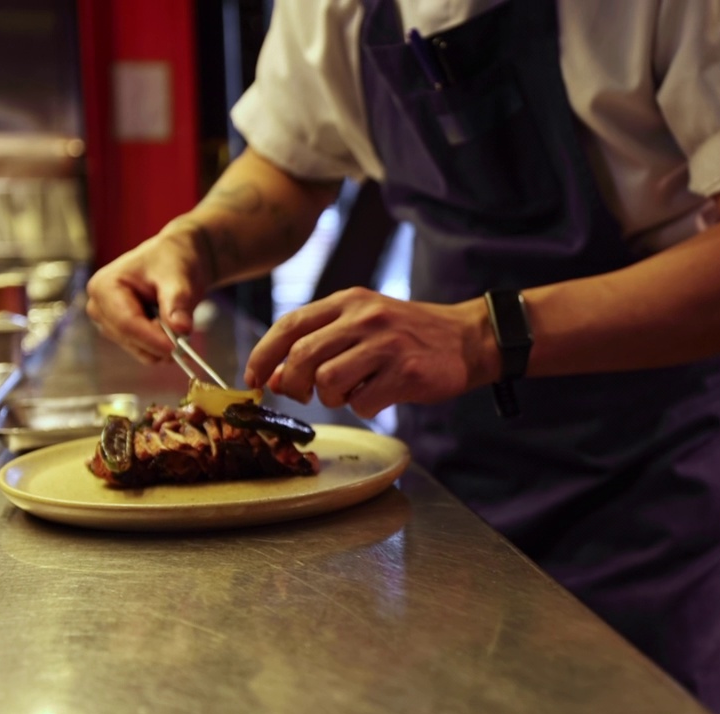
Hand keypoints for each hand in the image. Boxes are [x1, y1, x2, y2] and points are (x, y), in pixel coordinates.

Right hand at [86, 230, 207, 363]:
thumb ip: (178, 302)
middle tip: (187, 339)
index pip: (126, 322)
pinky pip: (142, 350)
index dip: (151, 339)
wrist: (174, 261)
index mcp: (105, 286)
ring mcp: (107, 322)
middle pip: (128, 338)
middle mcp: (99, 306)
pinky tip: (174, 333)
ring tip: (181, 325)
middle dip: (159, 343)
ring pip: (136, 348)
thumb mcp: (178, 277)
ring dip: (161, 346)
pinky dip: (160, 348)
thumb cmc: (172, 261)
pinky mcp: (120, 333)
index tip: (176, 348)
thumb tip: (182, 328)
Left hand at [244, 287, 497, 418]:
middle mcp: (365, 317)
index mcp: (348, 301)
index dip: (263, 355)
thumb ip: (321, 343)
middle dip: (293, 384)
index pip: (290, 324)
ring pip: (328, 382)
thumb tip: (276, 378)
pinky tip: (378, 396)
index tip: (253, 379)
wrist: (466, 338)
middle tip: (304, 394)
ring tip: (351, 393)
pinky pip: (363, 402)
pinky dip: (364, 407)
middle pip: (302, 356)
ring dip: (331, 399)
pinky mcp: (405, 371)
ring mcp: (386, 343)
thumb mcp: (363, 323)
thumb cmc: (408, 335)